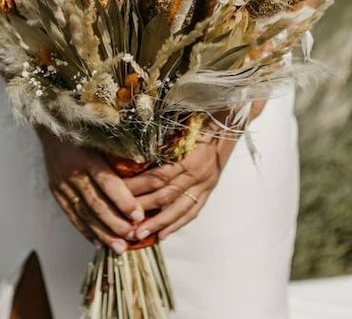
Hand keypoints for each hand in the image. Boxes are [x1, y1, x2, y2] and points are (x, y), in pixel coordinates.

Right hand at [37, 128, 143, 253]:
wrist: (52, 122)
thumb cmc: (86, 126)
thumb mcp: (103, 134)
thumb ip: (120, 150)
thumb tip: (149, 165)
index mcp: (86, 156)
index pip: (107, 183)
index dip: (123, 201)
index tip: (139, 215)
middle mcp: (72, 172)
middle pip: (96, 204)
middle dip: (116, 223)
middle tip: (133, 237)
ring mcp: (61, 183)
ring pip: (83, 214)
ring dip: (102, 233)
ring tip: (119, 248)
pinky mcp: (55, 190)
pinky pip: (71, 214)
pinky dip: (85, 230)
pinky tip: (98, 242)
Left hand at [125, 101, 265, 240]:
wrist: (232, 121)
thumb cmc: (203, 117)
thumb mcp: (183, 122)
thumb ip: (163, 134)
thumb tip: (132, 142)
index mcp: (190, 156)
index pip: (158, 176)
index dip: (139, 185)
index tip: (119, 192)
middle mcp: (198, 174)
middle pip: (166, 195)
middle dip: (143, 209)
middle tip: (123, 222)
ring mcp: (206, 184)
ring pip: (179, 208)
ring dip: (158, 223)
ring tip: (139, 235)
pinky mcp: (210, 190)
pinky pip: (193, 211)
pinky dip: (178, 223)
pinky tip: (163, 234)